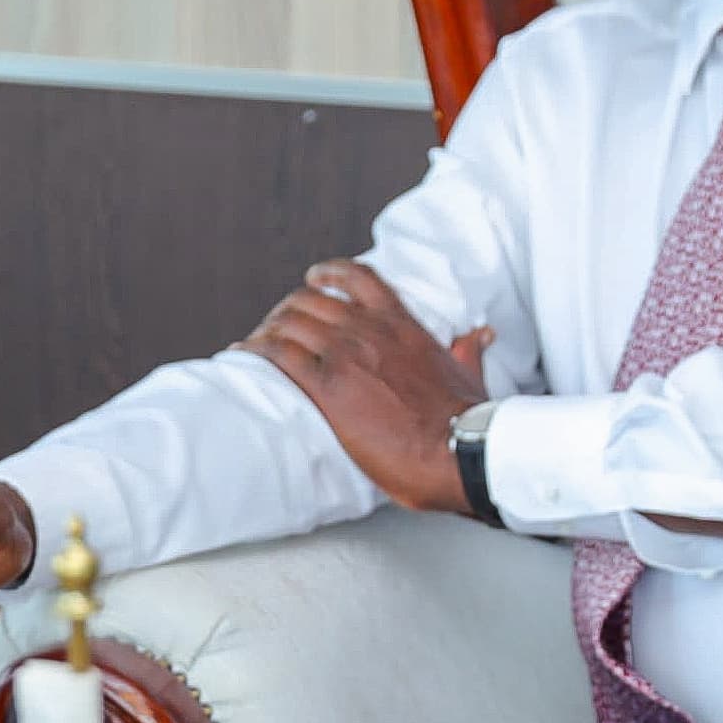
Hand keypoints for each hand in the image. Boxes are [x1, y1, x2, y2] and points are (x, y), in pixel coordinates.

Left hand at [241, 261, 490, 514]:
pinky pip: (279, 356)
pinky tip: (242, 354)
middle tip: (277, 326)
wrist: (460, 449)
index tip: (312, 278)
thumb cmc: (468, 421)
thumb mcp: (470, 374)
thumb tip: (480, 335)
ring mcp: (348, 355)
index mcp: (403, 324)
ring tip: (256, 343)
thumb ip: (468, 350)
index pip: (359, 278)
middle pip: (312, 300)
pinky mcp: (329, 387)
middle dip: (288, 309)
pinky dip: (256, 351)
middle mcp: (371, 330)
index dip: (329, 273)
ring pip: (290, 323)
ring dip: (267, 330)